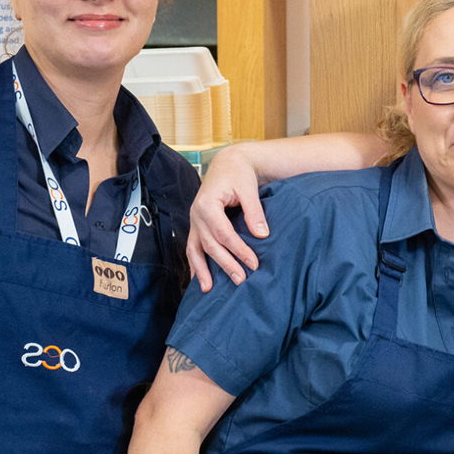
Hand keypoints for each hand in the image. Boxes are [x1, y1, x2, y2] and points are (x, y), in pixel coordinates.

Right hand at [185, 144, 269, 291]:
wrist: (228, 163)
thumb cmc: (239, 174)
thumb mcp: (248, 189)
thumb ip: (254, 212)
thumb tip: (261, 235)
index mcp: (207, 204)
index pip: (223, 233)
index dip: (238, 250)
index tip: (254, 264)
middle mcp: (196, 214)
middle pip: (210, 245)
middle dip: (225, 264)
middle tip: (241, 280)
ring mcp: (194, 221)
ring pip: (196, 249)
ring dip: (202, 270)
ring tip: (208, 290)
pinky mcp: (197, 225)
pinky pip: (192, 247)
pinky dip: (194, 264)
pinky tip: (197, 280)